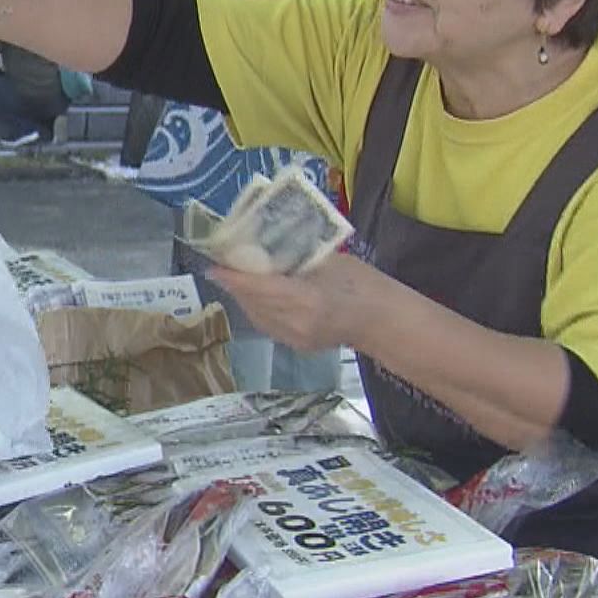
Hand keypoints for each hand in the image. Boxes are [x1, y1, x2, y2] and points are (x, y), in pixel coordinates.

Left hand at [205, 253, 391, 353]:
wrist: (384, 321)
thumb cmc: (363, 284)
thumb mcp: (329, 263)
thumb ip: (295, 261)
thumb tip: (263, 251)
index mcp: (306, 299)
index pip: (259, 288)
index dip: (234, 278)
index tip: (213, 267)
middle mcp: (296, 322)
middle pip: (254, 303)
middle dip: (236, 285)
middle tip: (225, 265)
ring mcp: (296, 339)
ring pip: (257, 316)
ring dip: (245, 298)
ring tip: (237, 279)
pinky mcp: (297, 346)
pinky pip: (268, 325)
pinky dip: (258, 309)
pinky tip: (257, 296)